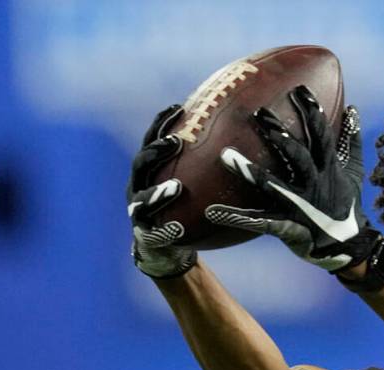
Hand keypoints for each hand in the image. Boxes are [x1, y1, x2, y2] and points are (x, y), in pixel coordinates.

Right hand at [125, 105, 196, 278]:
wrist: (167, 247)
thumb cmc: (190, 211)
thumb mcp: (201, 186)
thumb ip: (210, 166)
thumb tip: (245, 142)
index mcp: (153, 169)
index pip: (154, 140)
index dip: (163, 124)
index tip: (178, 108)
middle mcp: (141, 186)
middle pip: (143, 164)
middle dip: (156, 151)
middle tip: (176, 142)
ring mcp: (138, 210)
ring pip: (142, 198)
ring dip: (158, 192)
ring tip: (176, 188)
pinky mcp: (143, 234)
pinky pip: (150, 230)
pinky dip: (162, 229)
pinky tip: (175, 228)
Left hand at [208, 86, 383, 271]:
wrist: (349, 246)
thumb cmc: (347, 205)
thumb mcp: (354, 171)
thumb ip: (352, 140)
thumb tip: (352, 109)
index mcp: (328, 169)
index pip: (321, 136)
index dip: (312, 113)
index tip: (300, 90)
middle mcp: (314, 184)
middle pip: (297, 156)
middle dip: (281, 136)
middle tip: (260, 113)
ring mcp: (300, 206)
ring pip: (274, 186)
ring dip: (251, 171)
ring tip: (225, 156)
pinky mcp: (288, 227)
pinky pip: (260, 222)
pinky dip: (237, 218)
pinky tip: (213, 212)